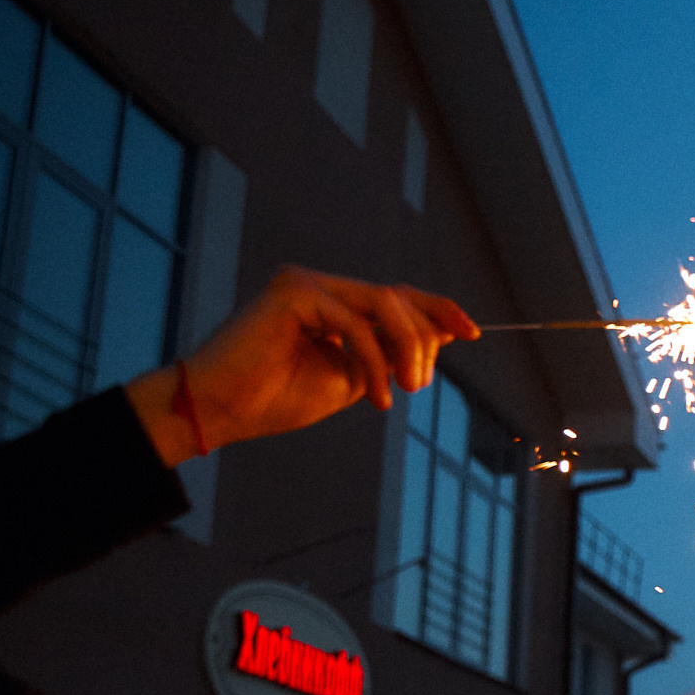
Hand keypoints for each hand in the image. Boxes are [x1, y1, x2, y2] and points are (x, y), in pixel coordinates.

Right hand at [127, 266, 478, 466]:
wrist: (221, 412)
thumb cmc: (277, 399)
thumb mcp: (354, 377)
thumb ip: (389, 353)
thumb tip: (441, 333)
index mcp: (332, 303)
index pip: (396, 296)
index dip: (438, 309)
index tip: (473, 332)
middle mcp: (319, 285)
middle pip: (398, 297)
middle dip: (423, 340)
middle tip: (418, 384)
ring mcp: (305, 283)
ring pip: (385, 304)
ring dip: (406, 349)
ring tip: (406, 388)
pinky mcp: (293, 291)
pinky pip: (355, 323)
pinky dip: (373, 361)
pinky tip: (376, 395)